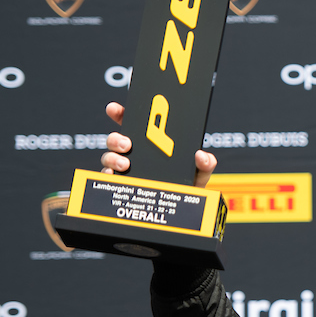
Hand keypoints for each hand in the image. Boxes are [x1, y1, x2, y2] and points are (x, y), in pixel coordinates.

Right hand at [100, 102, 216, 187]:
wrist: (182, 207)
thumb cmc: (189, 184)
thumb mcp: (200, 172)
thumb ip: (206, 163)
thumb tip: (202, 156)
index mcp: (153, 144)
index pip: (135, 124)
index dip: (121, 113)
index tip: (115, 109)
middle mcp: (136, 154)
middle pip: (116, 139)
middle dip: (116, 138)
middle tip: (126, 144)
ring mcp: (126, 168)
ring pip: (110, 157)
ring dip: (113, 158)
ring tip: (124, 164)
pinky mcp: (122, 184)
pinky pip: (109, 178)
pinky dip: (109, 175)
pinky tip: (115, 176)